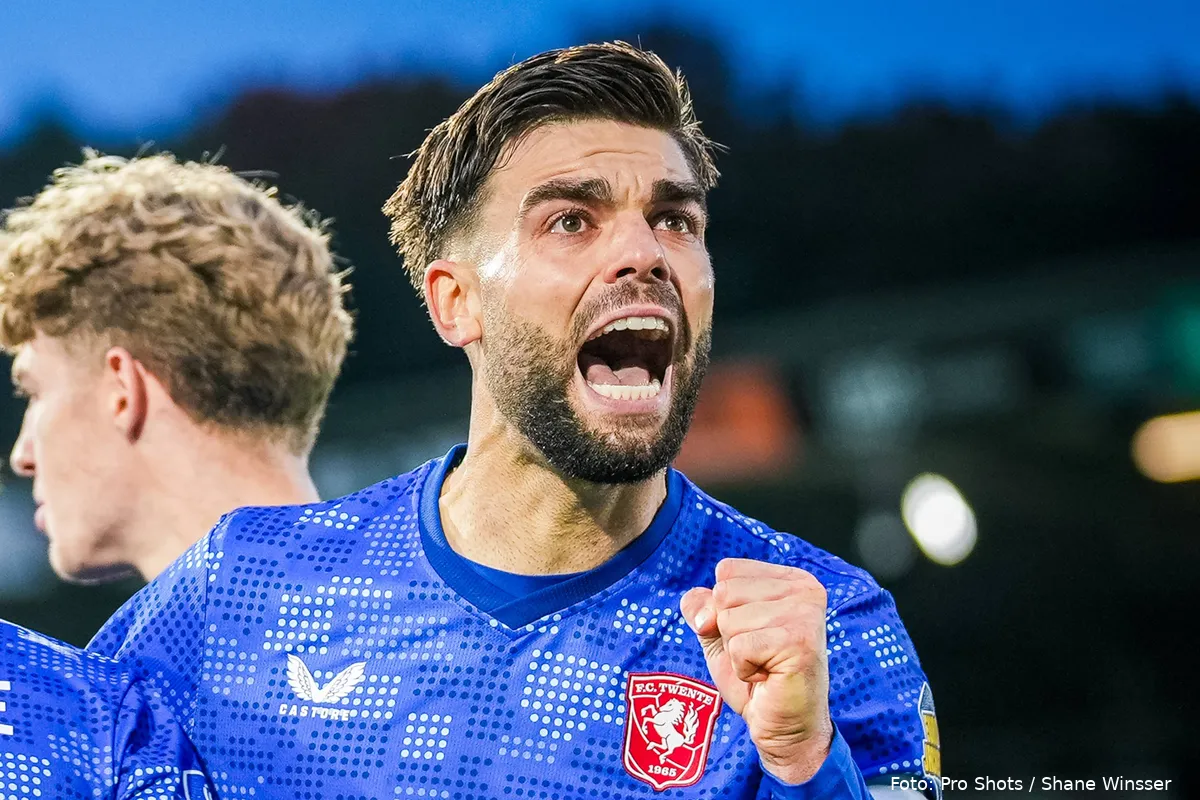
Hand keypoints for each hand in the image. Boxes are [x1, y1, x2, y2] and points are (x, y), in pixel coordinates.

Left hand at [680, 558, 833, 784]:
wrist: (784, 725)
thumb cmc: (757, 676)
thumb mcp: (720, 633)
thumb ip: (702, 606)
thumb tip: (698, 607)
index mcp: (790, 579)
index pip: (727, 570)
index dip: (723, 608)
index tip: (753, 634)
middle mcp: (804, 590)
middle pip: (724, 593)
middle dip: (729, 631)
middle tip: (759, 653)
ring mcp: (804, 614)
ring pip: (728, 619)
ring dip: (736, 651)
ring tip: (765, 665)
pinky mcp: (798, 643)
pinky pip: (738, 646)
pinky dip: (743, 668)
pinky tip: (768, 677)